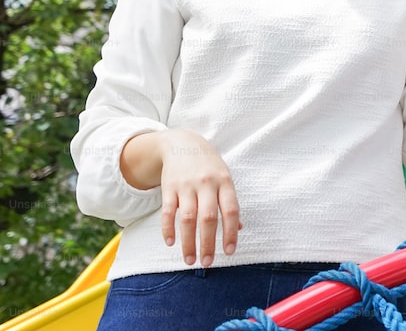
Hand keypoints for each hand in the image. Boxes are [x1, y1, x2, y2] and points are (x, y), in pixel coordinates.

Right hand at [156, 130, 241, 266]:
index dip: (231, 232)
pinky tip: (171, 242)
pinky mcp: (169, 187)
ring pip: (187, 218)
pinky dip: (168, 229)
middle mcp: (206, 183)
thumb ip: (229, 202)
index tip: (229, 252)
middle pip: (207, 218)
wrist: (183, 143)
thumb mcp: (224, 178)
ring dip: (188, 242)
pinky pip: (167, 212)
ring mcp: (186, 185)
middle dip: (208, 243)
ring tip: (190, 260)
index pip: (230, 210)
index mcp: (225, 182)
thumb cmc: (209, 166)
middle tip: (207, 263)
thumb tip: (238, 228)